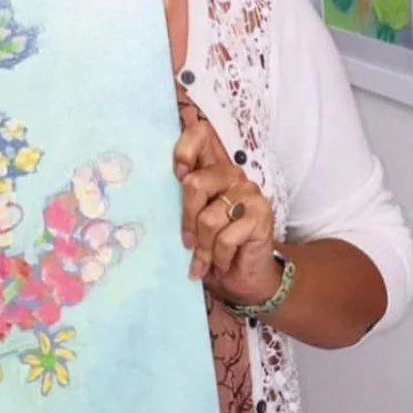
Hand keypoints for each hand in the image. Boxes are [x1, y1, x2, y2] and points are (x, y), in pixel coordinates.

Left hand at [173, 104, 279, 306]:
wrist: (243, 278)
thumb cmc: (212, 247)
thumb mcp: (192, 222)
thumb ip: (181, 202)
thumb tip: (152, 194)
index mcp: (211, 169)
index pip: (201, 134)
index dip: (185, 148)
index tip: (177, 173)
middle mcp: (232, 175)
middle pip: (195, 184)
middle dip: (187, 220)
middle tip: (188, 243)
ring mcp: (249, 193)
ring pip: (208, 218)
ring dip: (203, 248)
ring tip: (204, 260)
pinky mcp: (260, 215)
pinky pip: (226, 238)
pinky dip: (219, 257)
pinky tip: (222, 263)